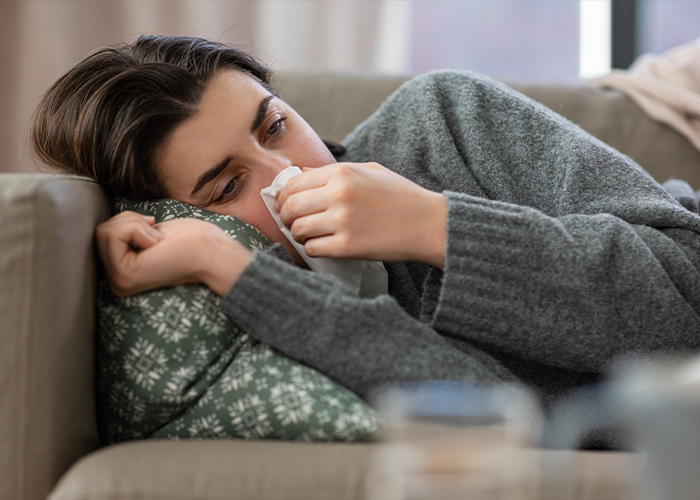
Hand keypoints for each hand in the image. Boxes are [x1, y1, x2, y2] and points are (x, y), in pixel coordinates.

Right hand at [95, 211, 251, 296]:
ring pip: (104, 232)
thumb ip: (123, 232)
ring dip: (134, 224)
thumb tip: (105, 226)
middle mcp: (117, 282)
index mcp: (122, 273)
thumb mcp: (147, 231)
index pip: (103, 235)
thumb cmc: (187, 238)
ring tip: (157, 239)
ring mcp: (119, 282)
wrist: (210, 250)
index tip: (154, 232)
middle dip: (129, 221)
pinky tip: (155, 243)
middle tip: (156, 234)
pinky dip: (135, 228)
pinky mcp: (124, 276)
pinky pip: (112, 235)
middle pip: (100, 232)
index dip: (128, 223)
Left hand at [275, 162, 446, 267]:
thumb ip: (333, 172)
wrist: (429, 223)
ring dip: (300, 234)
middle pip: (290, 207)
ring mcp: (342, 221)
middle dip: (286, 216)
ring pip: (298, 229)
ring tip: (310, 235)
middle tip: (293, 222)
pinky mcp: (347, 247)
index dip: (284, 196)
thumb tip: (299, 174)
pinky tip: (324, 245)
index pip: (293, 184)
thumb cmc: (401, 197)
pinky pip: (312, 248)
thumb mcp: (369, 171)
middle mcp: (339, 194)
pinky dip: (313, 248)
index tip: (286, 204)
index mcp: (342, 173)